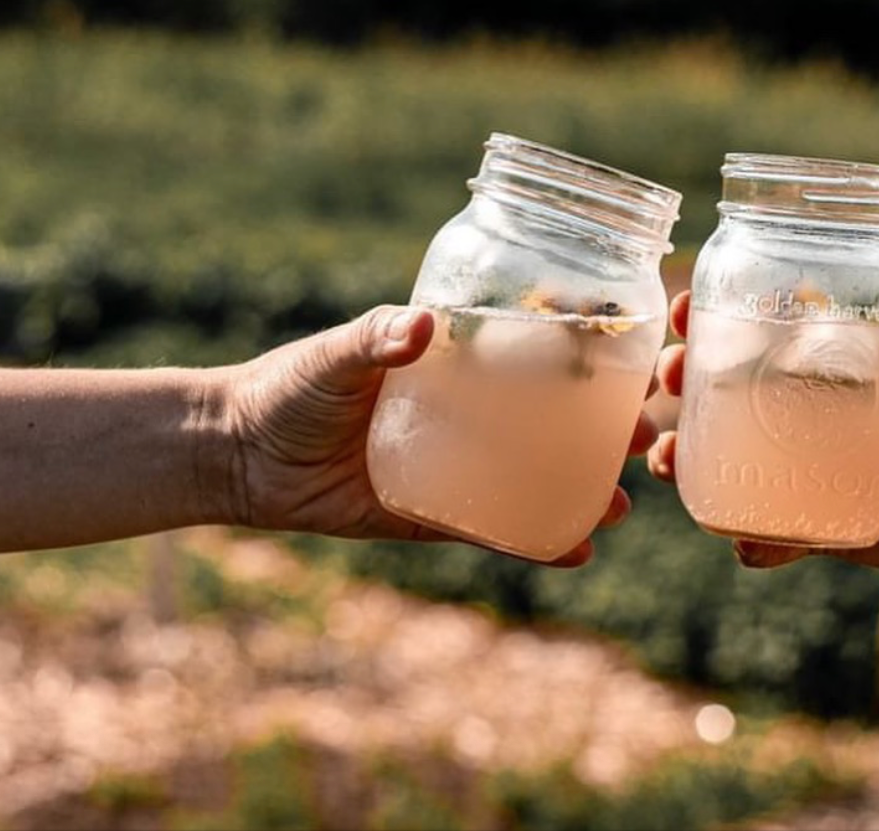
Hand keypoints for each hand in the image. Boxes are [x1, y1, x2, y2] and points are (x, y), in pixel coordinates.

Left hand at [221, 305, 658, 566]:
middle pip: (546, 421)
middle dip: (598, 429)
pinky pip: (489, 528)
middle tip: (640, 436)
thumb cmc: (288, 386)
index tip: (630, 354)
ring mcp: (450, 465)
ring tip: (617, 503)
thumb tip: (425, 326)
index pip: (529, 354)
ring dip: (576, 489)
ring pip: (529, 477)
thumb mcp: (334, 354)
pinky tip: (572, 551)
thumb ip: (376, 338)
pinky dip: (531, 540)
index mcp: (450, 364)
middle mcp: (461, 414)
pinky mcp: (428, 513)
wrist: (238, 454)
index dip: (583, 356)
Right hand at [648, 290, 878, 574]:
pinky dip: (749, 539)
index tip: (688, 306)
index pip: (754, 330)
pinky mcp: (810, 520)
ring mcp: (796, 467)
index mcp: (822, 366)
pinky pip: (766, 531)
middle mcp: (795, 411)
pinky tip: (745, 545)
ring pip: (719, 458)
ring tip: (669, 460)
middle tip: (670, 378)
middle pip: (715, 389)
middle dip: (679, 378)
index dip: (711, 315)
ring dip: (682, 457)